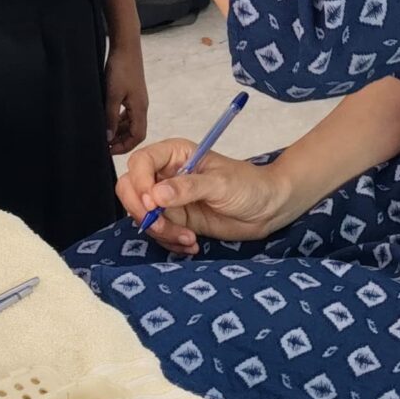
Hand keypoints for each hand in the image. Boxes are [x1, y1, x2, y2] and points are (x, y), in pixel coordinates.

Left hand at [104, 41, 148, 156]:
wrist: (126, 46)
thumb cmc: (120, 69)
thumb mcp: (112, 95)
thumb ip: (110, 117)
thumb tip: (107, 137)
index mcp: (140, 108)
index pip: (138, 136)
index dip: (124, 146)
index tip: (109, 150)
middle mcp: (141, 106)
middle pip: (135, 131)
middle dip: (121, 141)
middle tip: (104, 144)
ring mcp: (137, 99)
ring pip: (131, 123)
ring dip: (119, 131)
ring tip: (104, 134)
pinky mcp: (132, 93)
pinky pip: (127, 113)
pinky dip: (119, 120)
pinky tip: (108, 120)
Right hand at [114, 138, 284, 255]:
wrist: (269, 209)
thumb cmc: (250, 186)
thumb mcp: (221, 184)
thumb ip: (188, 187)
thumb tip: (155, 194)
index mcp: (176, 154)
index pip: (140, 162)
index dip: (139, 183)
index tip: (151, 204)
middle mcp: (167, 175)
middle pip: (130, 189)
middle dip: (142, 212)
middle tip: (162, 227)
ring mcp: (170, 200)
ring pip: (142, 216)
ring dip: (160, 232)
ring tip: (189, 239)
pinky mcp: (177, 221)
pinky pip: (157, 233)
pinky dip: (169, 242)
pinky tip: (192, 244)